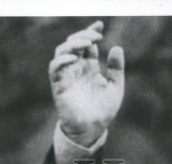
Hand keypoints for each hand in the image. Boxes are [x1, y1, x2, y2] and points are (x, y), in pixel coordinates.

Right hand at [48, 20, 124, 146]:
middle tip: (96, 36)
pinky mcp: (59, 86)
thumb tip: (117, 47)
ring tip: (87, 44)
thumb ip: (116, 69)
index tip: (100, 25)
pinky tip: (74, 58)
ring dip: (73, 44)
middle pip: (73, 44)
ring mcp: (66, 76)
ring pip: (62, 51)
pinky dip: (62, 60)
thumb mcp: (115, 88)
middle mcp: (76, 69)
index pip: (86, 44)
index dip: (91, 32)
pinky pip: (54, 68)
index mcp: (88, 68)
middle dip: (83, 35)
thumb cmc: (103, 111)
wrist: (93, 130)